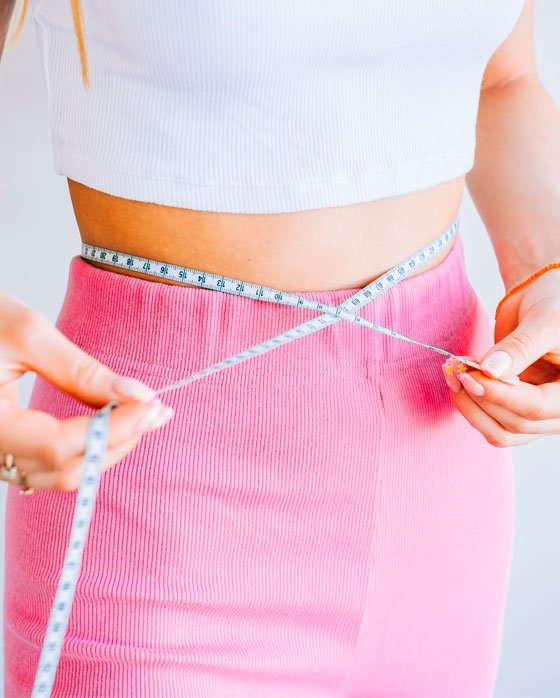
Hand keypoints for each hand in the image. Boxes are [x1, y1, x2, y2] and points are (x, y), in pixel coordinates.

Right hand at [0, 290, 173, 491]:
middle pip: (64, 469)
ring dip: (106, 449)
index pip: (59, 445)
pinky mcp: (3, 449)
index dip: (113, 430)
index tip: (153, 406)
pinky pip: (48, 465)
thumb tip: (138, 393)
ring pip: (58, 474)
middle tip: (158, 412)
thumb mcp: (26, 332)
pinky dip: (85, 449)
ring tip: (141, 417)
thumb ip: (82, 370)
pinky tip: (110, 424)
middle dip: (118, 442)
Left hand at [441, 269, 559, 446]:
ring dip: (471, 409)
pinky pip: (493, 424)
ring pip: (501, 433)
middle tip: (455, 370)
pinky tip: (459, 383)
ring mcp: (540, 415)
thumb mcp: (544, 320)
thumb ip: (519, 347)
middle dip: (480, 398)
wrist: (542, 298)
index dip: (500, 395)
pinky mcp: (518, 410)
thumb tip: (489, 371)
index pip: (536, 408)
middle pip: (515, 424)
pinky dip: (472, 407)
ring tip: (453, 376)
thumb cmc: (554, 303)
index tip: (469, 375)